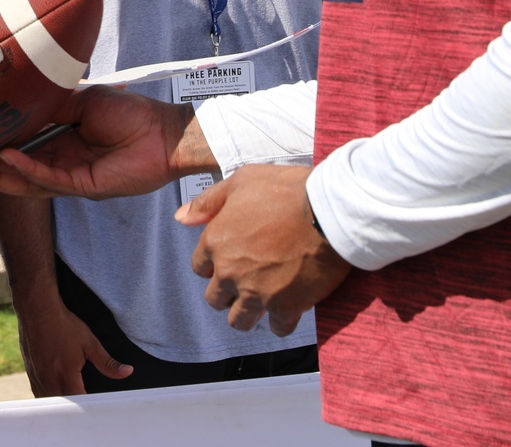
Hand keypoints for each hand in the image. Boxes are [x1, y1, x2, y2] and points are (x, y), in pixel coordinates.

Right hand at [0, 89, 194, 198]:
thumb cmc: (130, 113)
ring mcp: (70, 175)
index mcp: (60, 138)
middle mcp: (61, 160)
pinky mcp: (83, 186)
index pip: (21, 143)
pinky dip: (27, 168)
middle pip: (17, 166)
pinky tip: (8, 158)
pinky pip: (49, 178)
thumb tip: (21, 92)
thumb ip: (53, 102)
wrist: (164, 132)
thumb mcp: (82, 100)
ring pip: (27, 178)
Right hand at [14, 286, 130, 395]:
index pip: (78, 403)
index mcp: (66, 375)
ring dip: (59, 401)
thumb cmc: (64, 325)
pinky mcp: (29, 370)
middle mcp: (50, 380)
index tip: (94, 405)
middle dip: (73, 406)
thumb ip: (107, 362)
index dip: (87, 406)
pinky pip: (37, 391)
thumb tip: (127, 372)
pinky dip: (47, 393)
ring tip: (69, 397)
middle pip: (62, 405)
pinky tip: (54, 389)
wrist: (37, 309)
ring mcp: (37, 376)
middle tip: (83, 403)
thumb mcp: (90, 342)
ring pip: (48, 400)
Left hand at [182, 164, 351, 336]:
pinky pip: (278, 328)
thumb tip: (181, 217)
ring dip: (248, 314)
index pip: (200, 268)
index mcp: (215, 242)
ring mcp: (256, 292)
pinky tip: (289, 309)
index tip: (230, 261)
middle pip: (215, 298)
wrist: (328, 210)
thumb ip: (209, 202)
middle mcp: (230, 271)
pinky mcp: (286, 307)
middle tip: (247, 283)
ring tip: (262, 303)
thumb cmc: (286, 191)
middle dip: (228, 292)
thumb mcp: (240, 182)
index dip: (214, 265)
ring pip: (239, 320)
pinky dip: (282, 321)